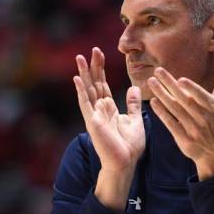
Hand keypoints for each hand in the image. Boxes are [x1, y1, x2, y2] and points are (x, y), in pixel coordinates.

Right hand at [73, 47, 144, 174]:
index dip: (100, 69)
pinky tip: (77, 79)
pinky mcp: (92, 122)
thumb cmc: (130, 146)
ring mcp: (94, 115)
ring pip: (88, 90)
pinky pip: (85, 104)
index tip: (99, 53)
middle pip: (95, 83)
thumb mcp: (135, 120)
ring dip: (84, 74)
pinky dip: (81, 91)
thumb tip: (134, 87)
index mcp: (109, 108)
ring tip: (79, 58)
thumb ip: (133, 104)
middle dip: (93, 66)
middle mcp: (99, 109)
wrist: (125, 163)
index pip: (103, 84)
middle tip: (93, 50)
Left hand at [148, 56, 213, 179]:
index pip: (201, 96)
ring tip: (151, 83)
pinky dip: (162, 114)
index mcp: (213, 107)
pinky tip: (153, 103)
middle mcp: (203, 118)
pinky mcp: (184, 139)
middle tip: (157, 72)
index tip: (180, 79)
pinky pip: (171, 124)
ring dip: (162, 96)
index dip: (192, 89)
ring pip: (176, 110)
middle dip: (170, 85)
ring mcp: (193, 129)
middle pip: (185, 100)